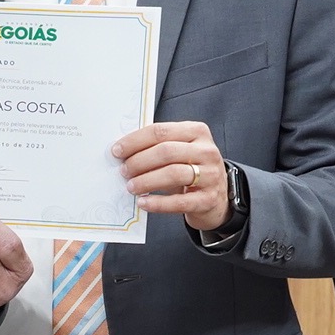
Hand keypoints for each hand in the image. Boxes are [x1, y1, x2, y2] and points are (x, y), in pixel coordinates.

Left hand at [114, 121, 229, 229]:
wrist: (217, 196)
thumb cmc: (192, 170)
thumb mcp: (181, 151)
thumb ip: (159, 146)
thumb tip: (123, 150)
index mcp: (197, 132)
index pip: (161, 131)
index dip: (136, 141)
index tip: (117, 150)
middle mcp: (207, 151)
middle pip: (166, 152)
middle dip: (139, 161)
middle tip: (124, 171)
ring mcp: (211, 175)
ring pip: (173, 174)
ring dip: (146, 181)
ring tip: (131, 187)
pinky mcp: (208, 199)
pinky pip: (179, 202)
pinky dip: (158, 203)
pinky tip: (143, 203)